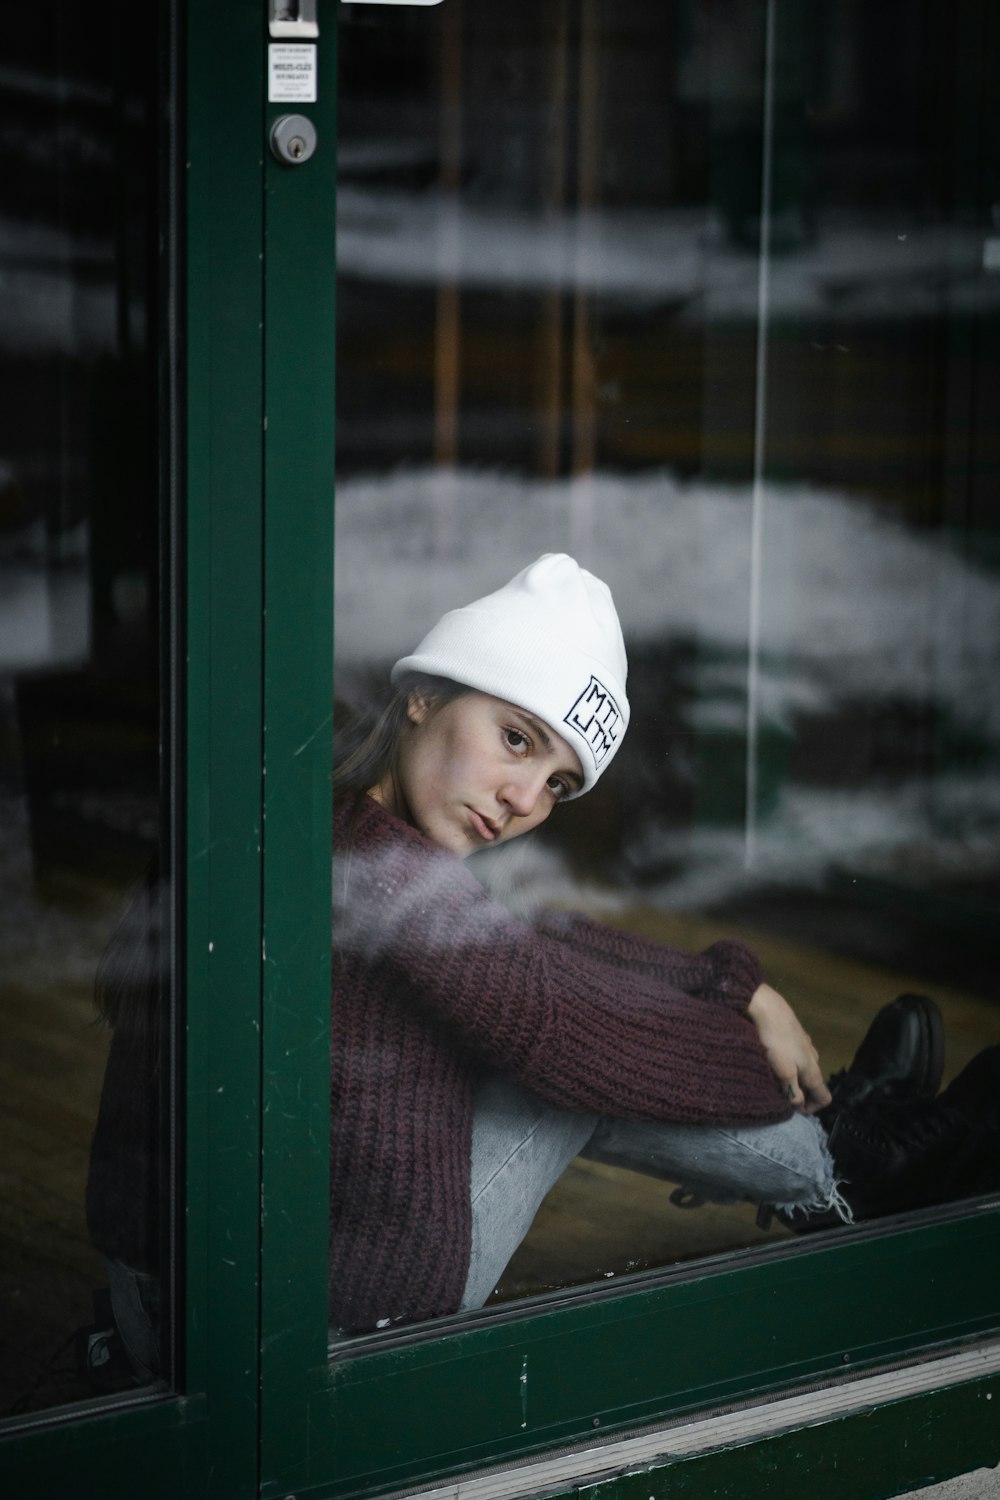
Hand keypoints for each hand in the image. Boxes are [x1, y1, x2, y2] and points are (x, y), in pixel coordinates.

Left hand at [747, 983, 830, 1113]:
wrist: (766, 1007)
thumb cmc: (774, 1040)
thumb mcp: (783, 1070)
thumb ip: (792, 1090)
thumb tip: (799, 1105)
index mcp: (813, 1070)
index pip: (825, 1097)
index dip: (812, 1108)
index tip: (793, 1109)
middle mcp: (813, 1058)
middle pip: (814, 1084)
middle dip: (801, 1094)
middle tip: (780, 1094)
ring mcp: (805, 1044)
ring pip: (806, 1068)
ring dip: (795, 1078)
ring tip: (775, 1078)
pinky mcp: (795, 1034)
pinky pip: (797, 1055)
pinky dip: (790, 1063)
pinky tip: (775, 1058)